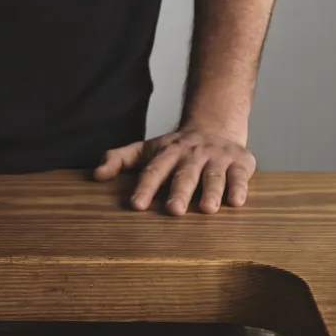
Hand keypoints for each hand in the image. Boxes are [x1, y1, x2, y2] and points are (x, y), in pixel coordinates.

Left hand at [93, 126, 255, 214]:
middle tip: (173, 210)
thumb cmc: (176, 147)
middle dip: (179, 192)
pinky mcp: (240, 162)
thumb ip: (120, 159)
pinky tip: (236, 201)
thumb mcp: (146, 149)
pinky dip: (239, 187)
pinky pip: (239, 175)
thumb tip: (96, 175)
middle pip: (184, 174)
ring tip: (207, 210)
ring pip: (213, 176)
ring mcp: (217, 157)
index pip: (154, 171)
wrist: (216, 124)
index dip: (145, 187)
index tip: (137, 204)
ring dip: (211, 192)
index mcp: (168, 153)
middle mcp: (192, 155)